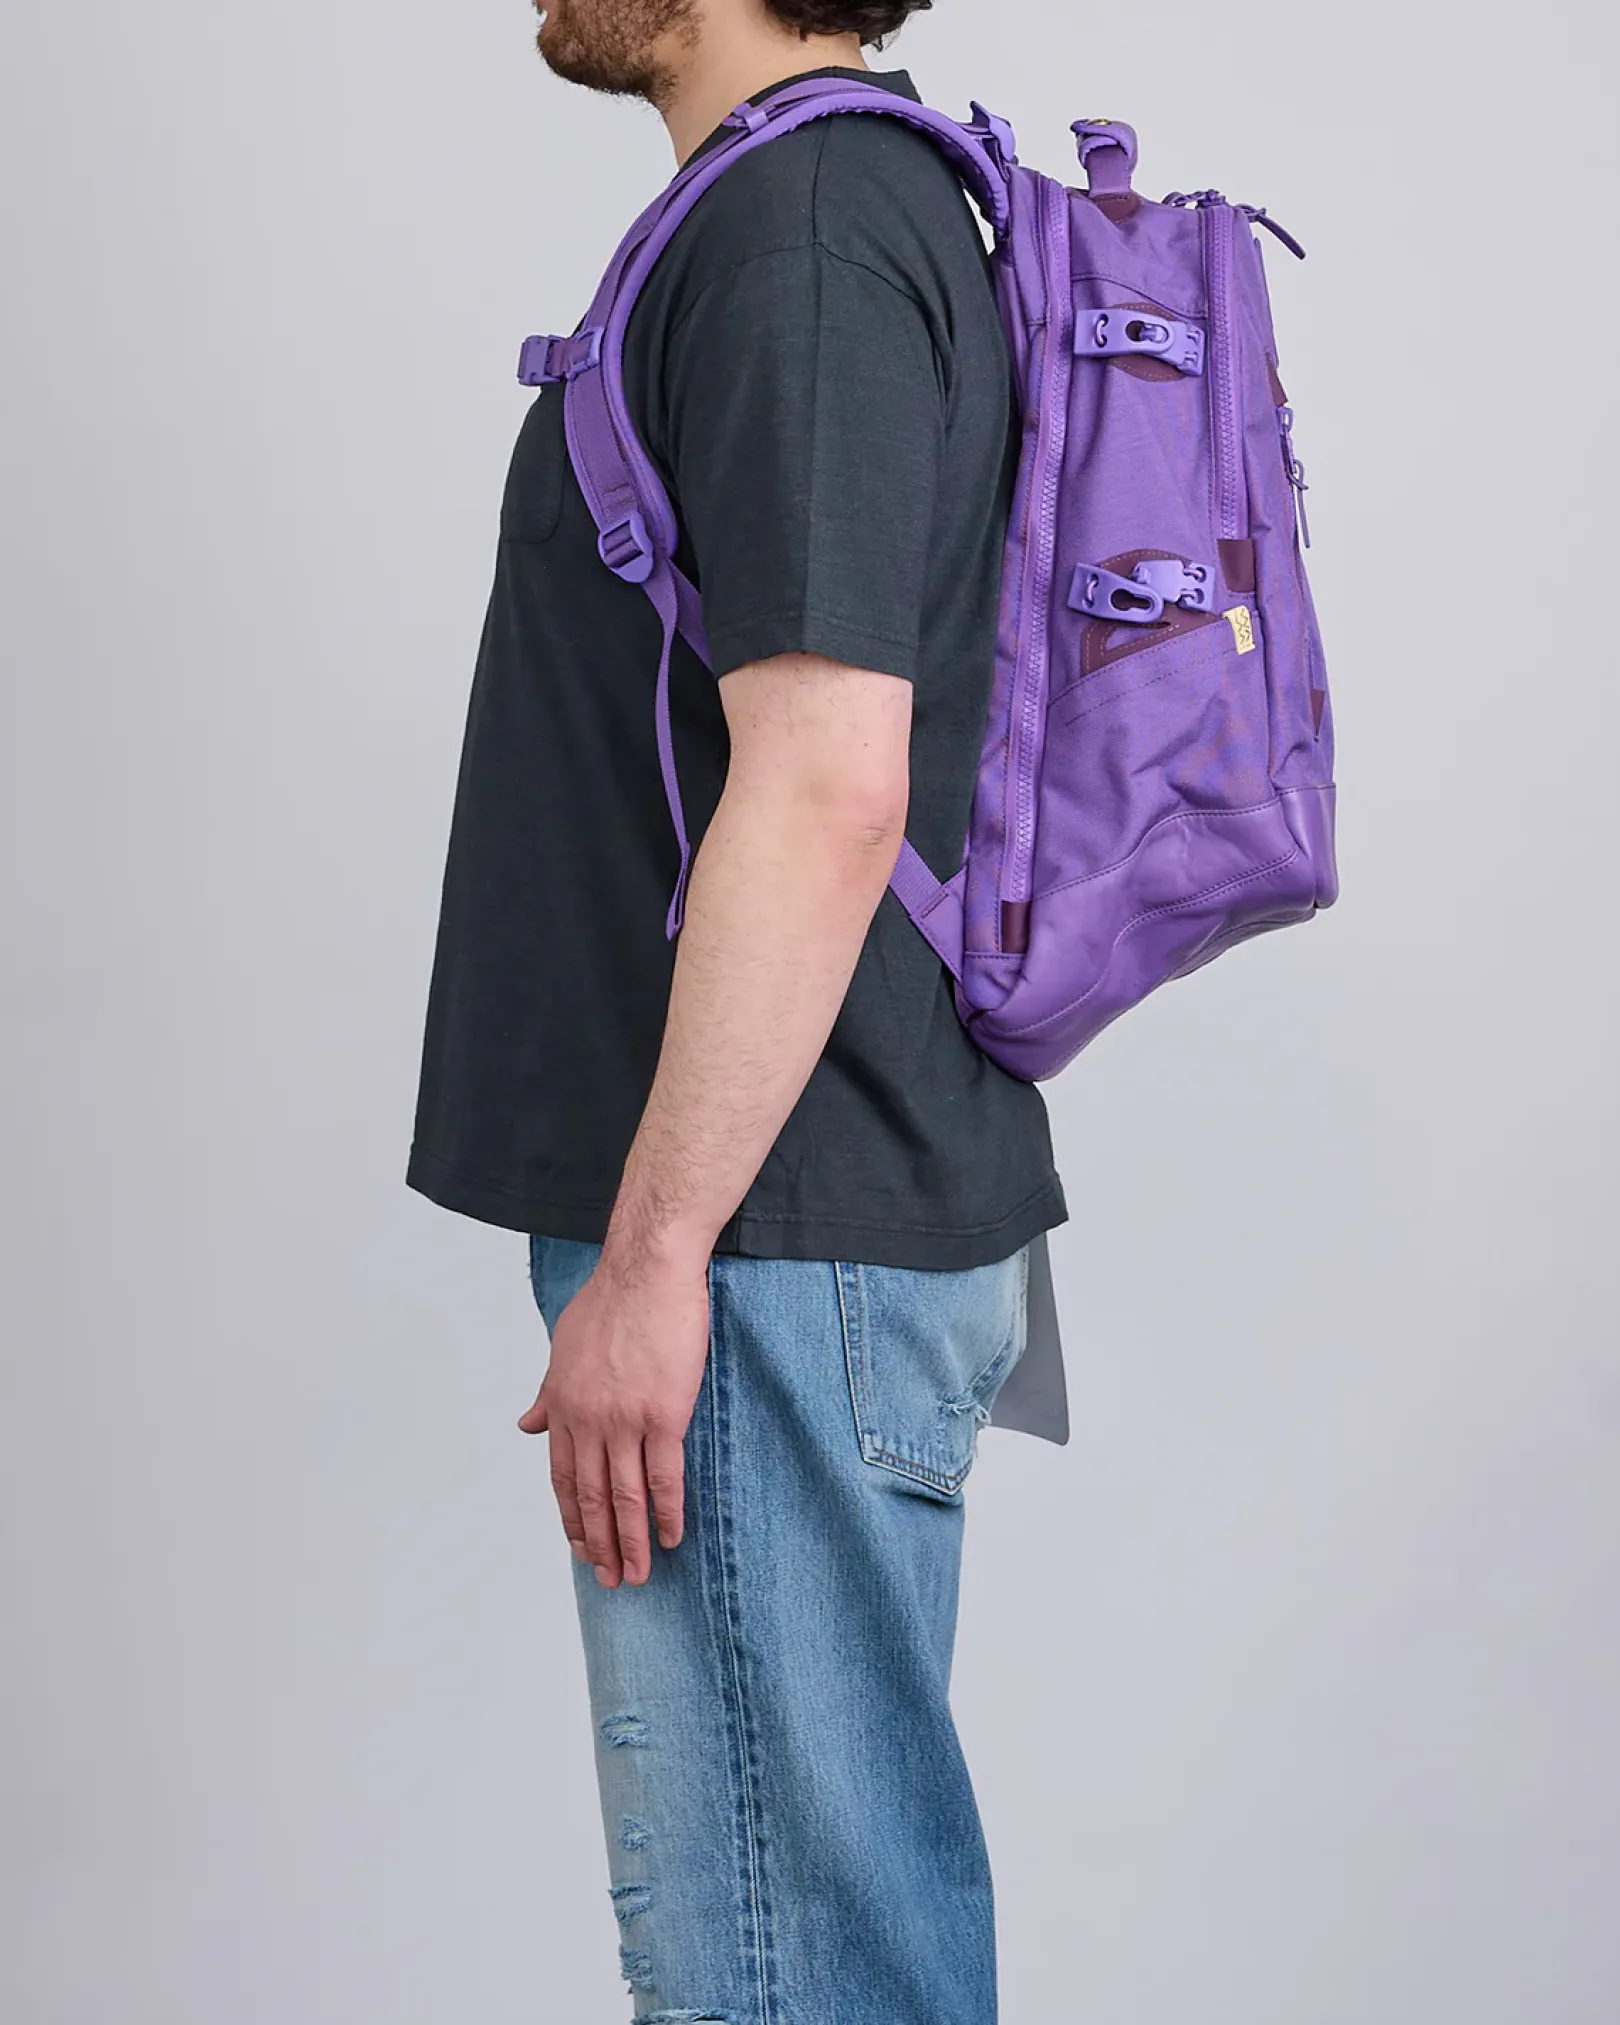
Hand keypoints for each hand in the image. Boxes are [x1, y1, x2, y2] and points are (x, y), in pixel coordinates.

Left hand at [517, 1249, 710, 1587]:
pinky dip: (668, 1513)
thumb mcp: (563, 1347)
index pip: (562, 1477)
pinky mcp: (665, 1415)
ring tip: (639, 1574)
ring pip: (626, 1496)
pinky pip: (665, 1477)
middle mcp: (589, 1420)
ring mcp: (626, 1420)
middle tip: (610, 1578)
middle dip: (601, 1544)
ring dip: (632, 1541)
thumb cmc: (611, 1299)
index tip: (582, 1546)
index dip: (572, 1518)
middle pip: (591, 1497)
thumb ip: (548, 1391)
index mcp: (563, 1405)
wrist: (648, 1271)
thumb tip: (528, 1424)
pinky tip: (672, 1536)